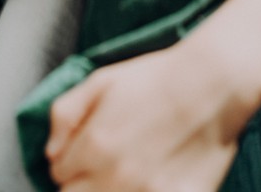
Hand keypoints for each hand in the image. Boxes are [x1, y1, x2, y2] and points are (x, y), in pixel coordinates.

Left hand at [46, 42, 242, 191]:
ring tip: (122, 173)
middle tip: (101, 166)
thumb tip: (51, 153)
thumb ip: (64, 115)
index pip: (58, 174)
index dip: (68, 162)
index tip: (82, 154)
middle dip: (81, 183)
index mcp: (92, 147)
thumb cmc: (155, 79)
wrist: (210, 85)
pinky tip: (148, 180)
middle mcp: (113, 178)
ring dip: (105, 190)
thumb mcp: (100, 80)